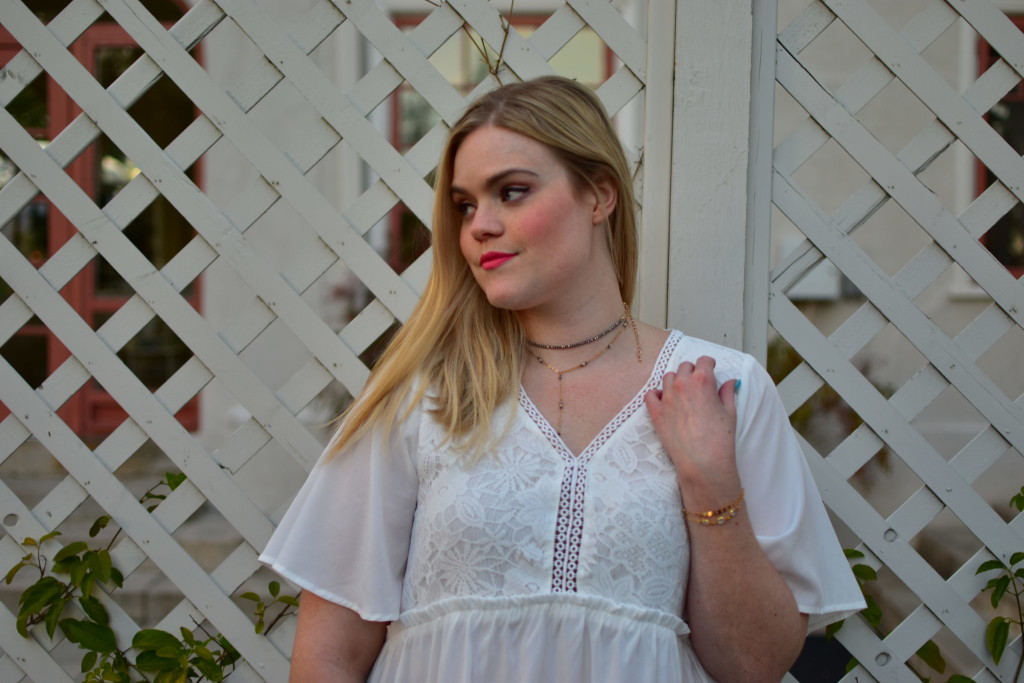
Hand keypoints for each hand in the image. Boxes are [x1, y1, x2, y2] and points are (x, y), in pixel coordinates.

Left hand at [644, 356, 737, 484]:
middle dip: (693, 371)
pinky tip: (665, 400)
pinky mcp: (656, 412)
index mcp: (702, 381)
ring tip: (682, 392)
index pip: (703, 361)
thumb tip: (730, 382)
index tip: (710, 368)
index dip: (709, 364)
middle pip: (684, 367)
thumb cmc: (720, 439)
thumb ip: (727, 392)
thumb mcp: (730, 412)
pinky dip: (657, 394)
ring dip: (675, 380)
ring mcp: (666, 398)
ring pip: (667, 377)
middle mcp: (682, 385)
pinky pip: (650, 394)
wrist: (703, 463)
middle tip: (698, 382)